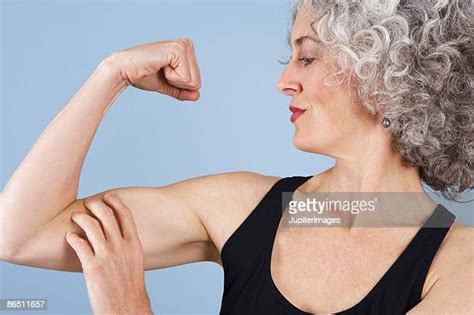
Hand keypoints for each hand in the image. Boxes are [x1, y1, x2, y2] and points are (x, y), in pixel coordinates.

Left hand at [65, 193, 152, 314]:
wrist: (126, 307)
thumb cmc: (129, 284)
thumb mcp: (135, 260)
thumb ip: (126, 243)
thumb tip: (115, 231)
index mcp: (134, 244)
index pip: (125, 215)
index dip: (115, 201)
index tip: (107, 196)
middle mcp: (121, 247)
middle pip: (107, 215)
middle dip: (96, 204)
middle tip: (89, 203)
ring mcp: (107, 256)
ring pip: (91, 226)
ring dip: (81, 218)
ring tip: (76, 217)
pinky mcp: (92, 267)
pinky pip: (79, 244)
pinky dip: (72, 237)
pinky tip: (70, 236)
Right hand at [106, 38, 200, 100]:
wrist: (125, 70)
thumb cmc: (143, 75)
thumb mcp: (167, 85)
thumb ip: (182, 91)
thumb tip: (198, 96)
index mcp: (186, 51)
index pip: (196, 82)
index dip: (178, 85)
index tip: (163, 73)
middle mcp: (187, 45)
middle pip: (197, 82)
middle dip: (178, 84)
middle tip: (161, 71)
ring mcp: (183, 45)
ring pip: (193, 81)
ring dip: (174, 80)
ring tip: (160, 68)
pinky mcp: (178, 50)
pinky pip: (185, 78)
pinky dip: (171, 77)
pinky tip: (160, 66)